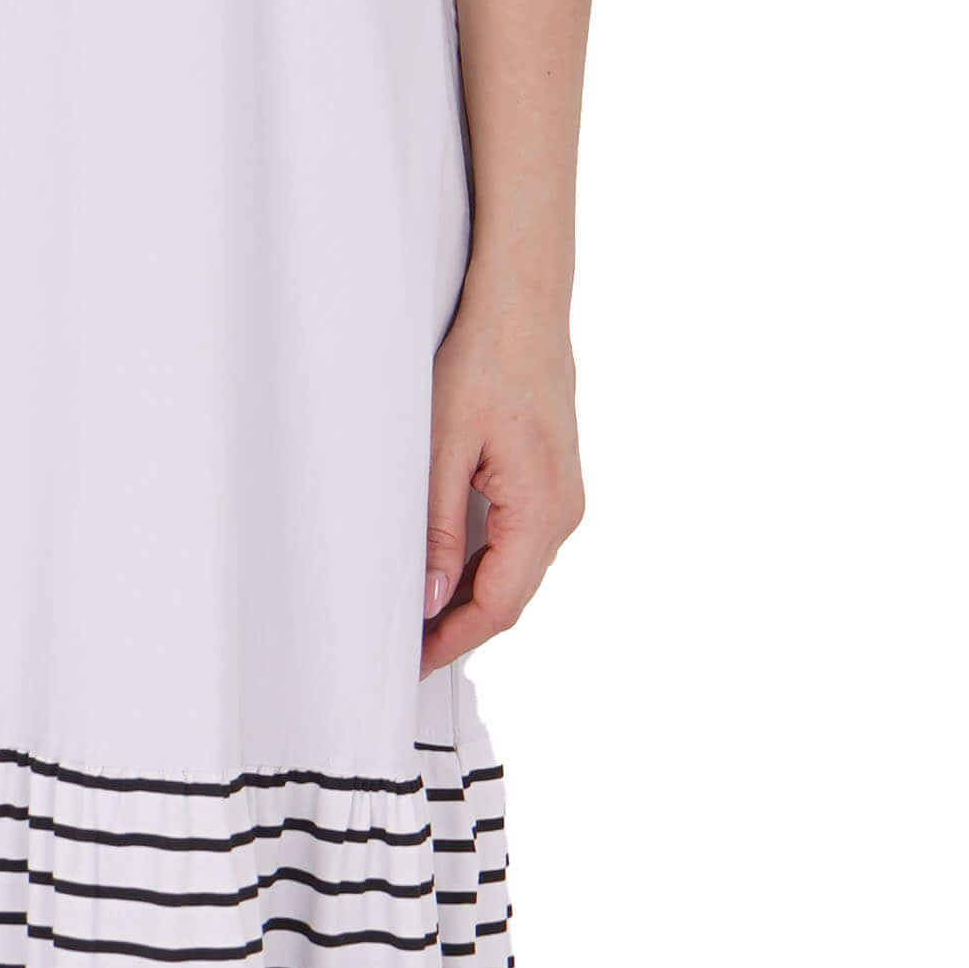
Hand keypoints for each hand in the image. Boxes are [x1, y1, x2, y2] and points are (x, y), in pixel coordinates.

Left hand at [421, 287, 581, 672]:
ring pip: (515, 573)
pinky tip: (445, 575)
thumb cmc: (485, 360)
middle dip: (458, 628)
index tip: (413, 661)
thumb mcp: (444, 445)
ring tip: (416, 619)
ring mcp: (562, 499)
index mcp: (543, 509)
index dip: (454, 639)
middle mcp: (563, 512)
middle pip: (510, 596)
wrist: (524, 306)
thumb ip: (437, 528)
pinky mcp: (551, 484)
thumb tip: (430, 598)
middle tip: (405, 650)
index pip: (499, 603)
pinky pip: (518, 545)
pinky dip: (482, 568)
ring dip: (469, 600)